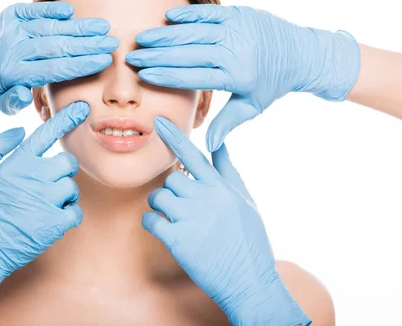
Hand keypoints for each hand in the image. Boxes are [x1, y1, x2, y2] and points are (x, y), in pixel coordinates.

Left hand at [0, 2, 118, 113]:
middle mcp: (14, 49)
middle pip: (58, 46)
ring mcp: (12, 28)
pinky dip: (54, 10)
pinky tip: (72, 13)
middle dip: (89, 44)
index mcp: (15, 73)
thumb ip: (14, 102)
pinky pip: (36, 10)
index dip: (82, 64)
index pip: (56, 68)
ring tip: (103, 27)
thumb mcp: (2, 101)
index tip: (105, 61)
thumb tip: (25, 96)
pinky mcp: (11, 13)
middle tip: (112, 43)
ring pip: (51, 27)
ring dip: (79, 26)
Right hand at [0, 101, 88, 304]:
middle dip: (61, 171)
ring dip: (63, 195)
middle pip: (67, 162)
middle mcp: (35, 177)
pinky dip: (68, 215)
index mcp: (17, 162)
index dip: (66, 119)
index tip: (81, 108)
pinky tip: (52, 219)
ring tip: (44, 205)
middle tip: (46, 184)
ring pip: (71, 186)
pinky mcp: (55, 222)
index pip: (46, 134)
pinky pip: (75, 211)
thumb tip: (20, 130)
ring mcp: (47, 200)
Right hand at [126, 4, 360, 150]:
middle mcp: (235, 51)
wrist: (302, 53)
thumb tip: (208, 146)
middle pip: (188, 53)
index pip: (193, 76)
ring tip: (143, 37)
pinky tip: (168, 17)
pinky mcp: (240, 14)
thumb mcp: (252, 106)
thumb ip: (228, 123)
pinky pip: (209, 12)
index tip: (143, 74)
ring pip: (195, 32)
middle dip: (157, 55)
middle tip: (133, 55)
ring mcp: (237, 29)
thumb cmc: (273, 84)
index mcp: (236, 76)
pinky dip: (188, 15)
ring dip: (166, 34)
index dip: (166, 75)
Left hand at [142, 116, 309, 325]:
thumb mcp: (244, 200)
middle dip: (172, 190)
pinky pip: (151, 220)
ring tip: (175, 220)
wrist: (250, 280)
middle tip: (182, 206)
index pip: (193, 154)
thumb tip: (220, 143)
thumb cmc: (249, 240)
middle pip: (171, 178)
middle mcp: (205, 198)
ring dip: (161, 207)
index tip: (158, 121)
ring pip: (159, 197)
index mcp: (221, 187)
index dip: (174, 136)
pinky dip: (152, 223)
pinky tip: (164, 231)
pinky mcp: (178, 239)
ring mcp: (191, 218)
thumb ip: (228, 171)